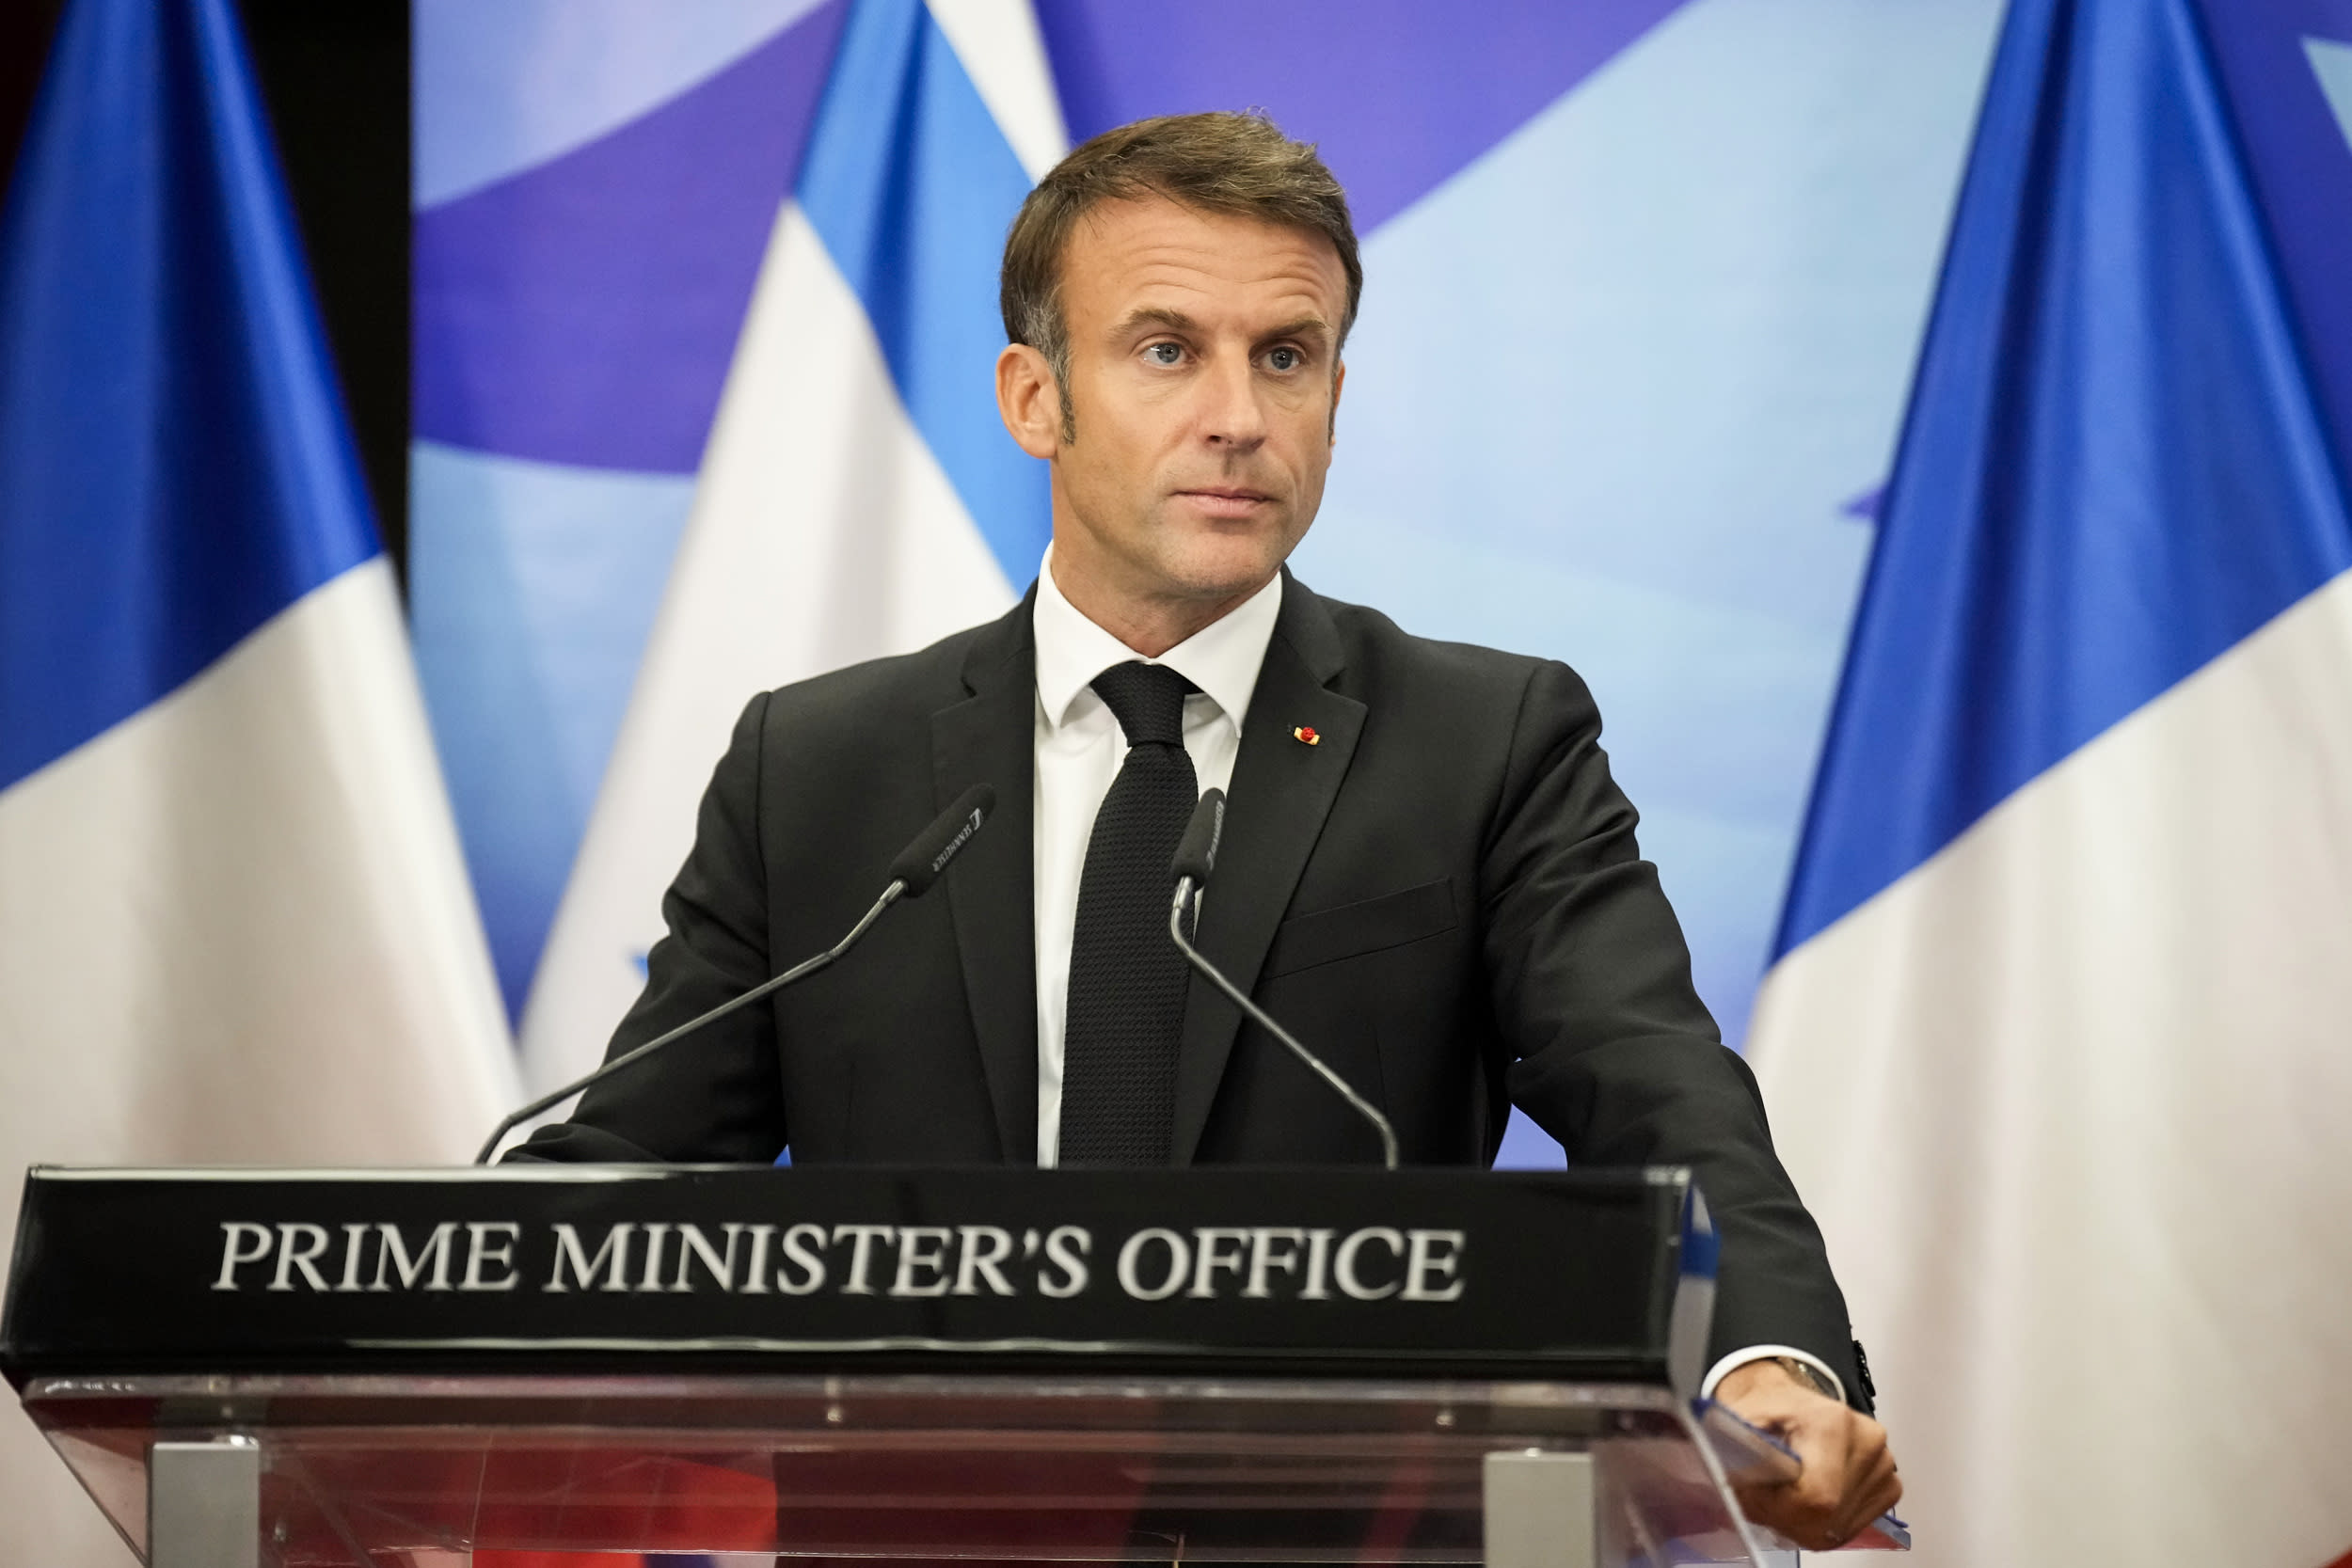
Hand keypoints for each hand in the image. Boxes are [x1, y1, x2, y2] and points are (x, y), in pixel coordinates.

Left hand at [1714, 1358, 1901, 1551]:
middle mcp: (1868, 1442)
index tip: (1753, 1493)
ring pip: (1836, 1527)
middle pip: (1825, 1516)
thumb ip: (1734, 1448)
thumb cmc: (1769, 1407)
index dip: (1777, 1506)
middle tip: (1762, 1495)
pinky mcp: (1889, 1486)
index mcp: (1833, 1421)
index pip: (1816, 1496)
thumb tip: (1727, 1480)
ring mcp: (1884, 1466)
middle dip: (1784, 1516)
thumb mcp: (1741, 1418)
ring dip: (1801, 1522)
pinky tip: (1805, 1500)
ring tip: (1782, 1493)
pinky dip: (1821, 1524)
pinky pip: (1849, 1528)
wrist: (1792, 1400)